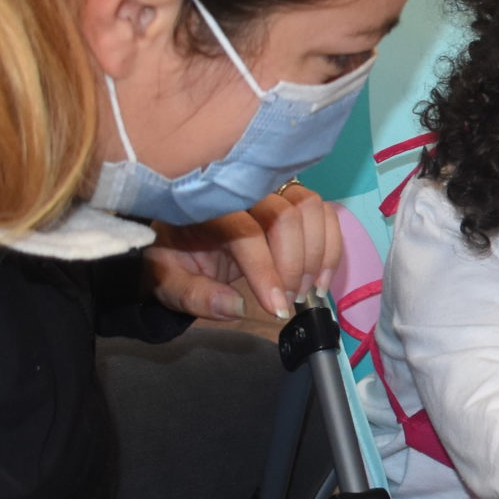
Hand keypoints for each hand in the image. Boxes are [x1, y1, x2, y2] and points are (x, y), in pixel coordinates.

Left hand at [146, 184, 344, 320]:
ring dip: (317, 252)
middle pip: (285, 213)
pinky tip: (320, 276)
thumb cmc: (173, 259)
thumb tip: (238, 307)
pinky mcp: (290, 199)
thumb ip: (197, 296)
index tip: (277, 307)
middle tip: (290, 299)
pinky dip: (330, 244)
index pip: (245, 231)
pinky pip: (322, 211)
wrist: (177, 241)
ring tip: (307, 289)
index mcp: (205, 207)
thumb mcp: (168, 283)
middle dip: (295, 263)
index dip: (266, 270)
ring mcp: (268, 190)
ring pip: (309, 206)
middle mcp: (241, 190)